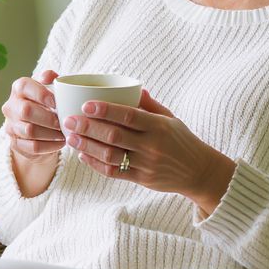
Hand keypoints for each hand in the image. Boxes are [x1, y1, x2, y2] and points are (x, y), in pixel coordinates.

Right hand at [1, 70, 64, 165]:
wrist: (37, 128)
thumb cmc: (46, 103)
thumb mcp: (49, 88)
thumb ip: (51, 79)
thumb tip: (51, 77)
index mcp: (18, 88)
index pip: (24, 86)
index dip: (41, 94)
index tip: (57, 102)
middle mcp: (11, 106)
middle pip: (26, 111)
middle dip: (48, 117)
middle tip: (64, 121)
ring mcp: (11, 126)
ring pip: (29, 131)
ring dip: (50, 133)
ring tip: (64, 133)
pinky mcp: (15, 143)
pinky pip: (33, 147)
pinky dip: (50, 146)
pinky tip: (60, 143)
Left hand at [63, 89, 235, 214]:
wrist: (199, 172)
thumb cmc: (182, 140)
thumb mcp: (171, 119)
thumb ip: (150, 105)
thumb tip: (133, 88)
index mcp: (158, 126)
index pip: (128, 115)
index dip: (105, 110)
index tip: (86, 104)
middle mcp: (152, 145)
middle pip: (114, 136)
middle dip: (88, 127)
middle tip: (68, 120)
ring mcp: (146, 164)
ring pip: (111, 155)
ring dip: (88, 146)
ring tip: (71, 137)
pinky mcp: (142, 180)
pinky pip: (115, 172)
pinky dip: (96, 164)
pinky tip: (83, 155)